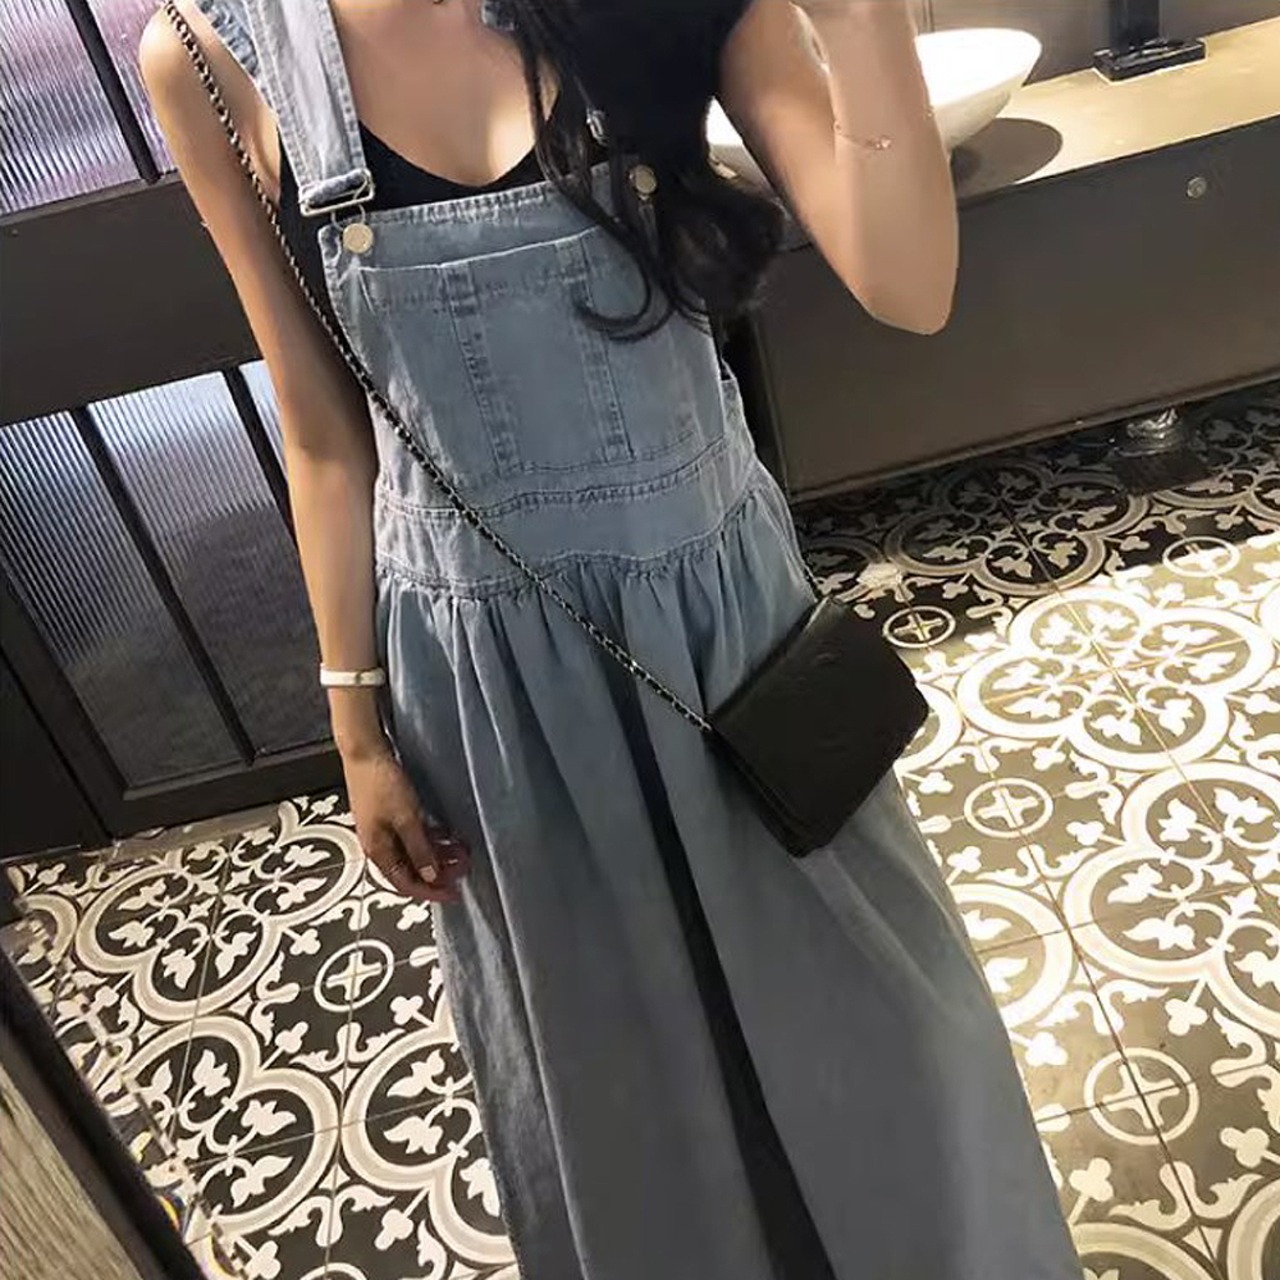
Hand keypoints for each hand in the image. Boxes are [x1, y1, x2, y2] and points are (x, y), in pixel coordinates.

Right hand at [343, 748, 469, 902]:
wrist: (365, 753)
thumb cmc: (382, 783)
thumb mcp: (407, 819)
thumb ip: (420, 849)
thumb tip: (431, 877)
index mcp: (378, 851)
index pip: (406, 884)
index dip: (431, 891)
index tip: (454, 894)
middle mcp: (379, 845)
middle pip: (410, 870)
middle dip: (438, 873)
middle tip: (463, 868)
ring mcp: (383, 830)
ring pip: (413, 853)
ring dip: (437, 855)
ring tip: (460, 851)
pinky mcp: (388, 816)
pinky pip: (412, 837)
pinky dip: (430, 840)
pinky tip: (446, 835)